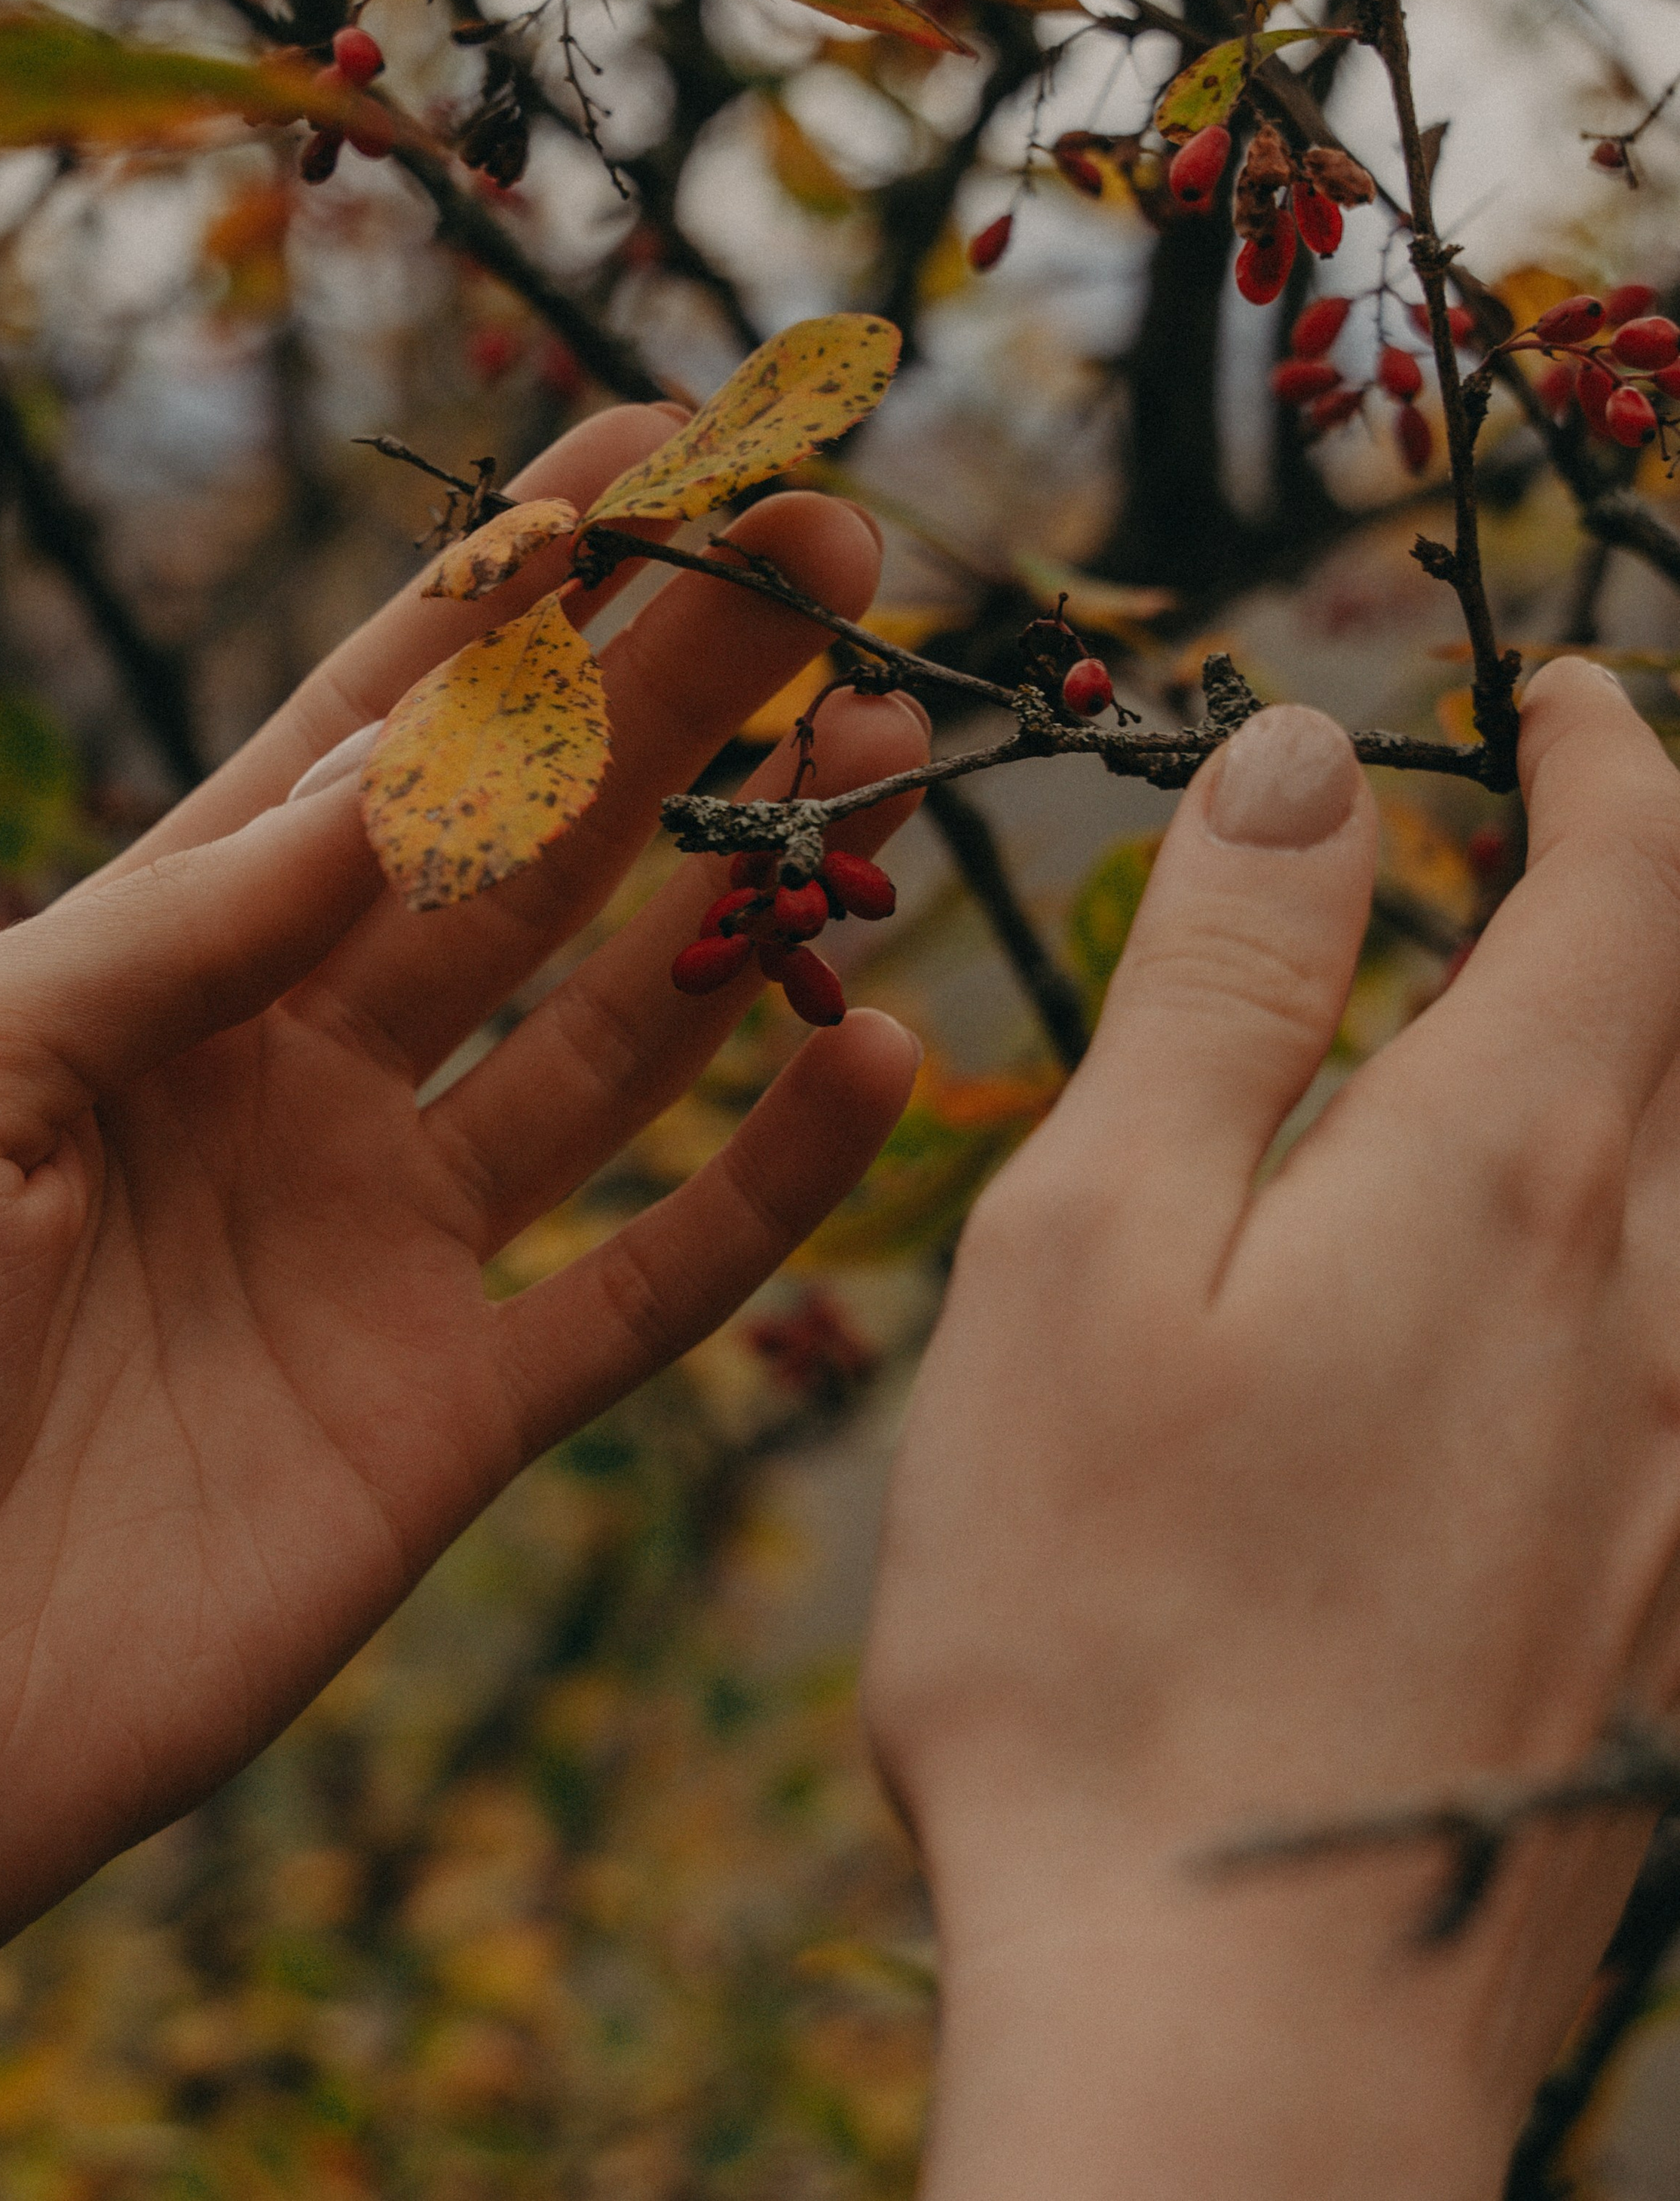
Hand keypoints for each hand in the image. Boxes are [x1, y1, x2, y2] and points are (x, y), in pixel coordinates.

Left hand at [0, 405, 926, 2196]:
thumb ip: (180, 921)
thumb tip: (380, 780)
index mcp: (163, 966)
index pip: (371, 734)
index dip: (514, 593)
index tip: (653, 455)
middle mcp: (301, 1077)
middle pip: (536, 848)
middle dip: (680, 695)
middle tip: (832, 559)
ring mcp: (393, 1241)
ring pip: (619, 1035)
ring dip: (748, 898)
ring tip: (878, 761)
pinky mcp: (460, 1409)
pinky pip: (653, 1278)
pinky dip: (769, 1178)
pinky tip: (872, 1050)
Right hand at [865, 663, 1679, 2199]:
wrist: (1233, 2020)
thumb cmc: (1100, 1619)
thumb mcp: (1093, 1251)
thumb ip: (1217, 985)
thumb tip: (1303, 759)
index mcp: (1508, 1184)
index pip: (1633, 886)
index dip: (1610, 757)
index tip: (1564, 695)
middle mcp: (1663, 1308)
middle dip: (1659, 899)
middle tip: (1584, 837)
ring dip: (1663, 1081)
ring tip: (1564, 1049)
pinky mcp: (1677, 1609)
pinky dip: (1656, 1256)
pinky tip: (1569, 1305)